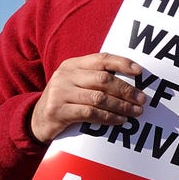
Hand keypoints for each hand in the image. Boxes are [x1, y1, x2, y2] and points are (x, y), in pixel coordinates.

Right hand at [30, 53, 145, 142]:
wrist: (36, 120)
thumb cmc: (66, 100)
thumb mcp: (76, 84)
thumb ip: (96, 78)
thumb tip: (132, 81)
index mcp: (72, 64)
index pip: (102, 58)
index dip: (122, 63)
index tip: (140, 72)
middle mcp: (65, 75)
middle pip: (103, 79)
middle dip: (126, 90)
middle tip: (141, 99)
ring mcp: (60, 92)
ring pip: (99, 98)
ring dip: (121, 106)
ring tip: (135, 112)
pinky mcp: (58, 111)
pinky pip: (90, 113)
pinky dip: (108, 117)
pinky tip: (120, 120)